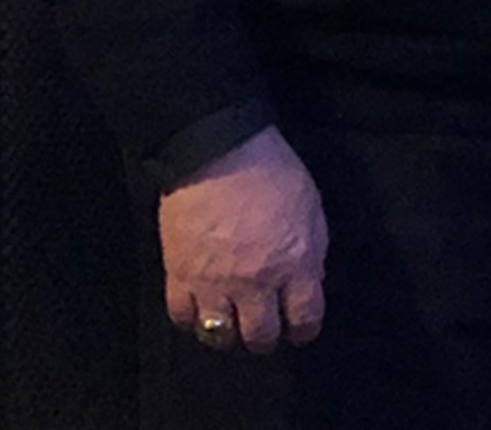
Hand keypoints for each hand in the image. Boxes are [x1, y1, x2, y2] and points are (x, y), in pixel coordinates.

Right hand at [158, 126, 326, 352]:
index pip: (304, 318)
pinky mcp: (178, 274)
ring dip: (227, 334)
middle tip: (263, 328)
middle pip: (260, 335)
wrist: (219, 153)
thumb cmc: (273, 173)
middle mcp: (256, 282)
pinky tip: (199, 309)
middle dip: (265, 337)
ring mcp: (214, 282)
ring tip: (230, 322)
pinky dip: (190, 318)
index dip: (303, 330)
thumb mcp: (312, 211)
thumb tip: (309, 282)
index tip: (299, 330)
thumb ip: (312, 252)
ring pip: (219, 335)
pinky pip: (181, 316)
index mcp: (296, 264)